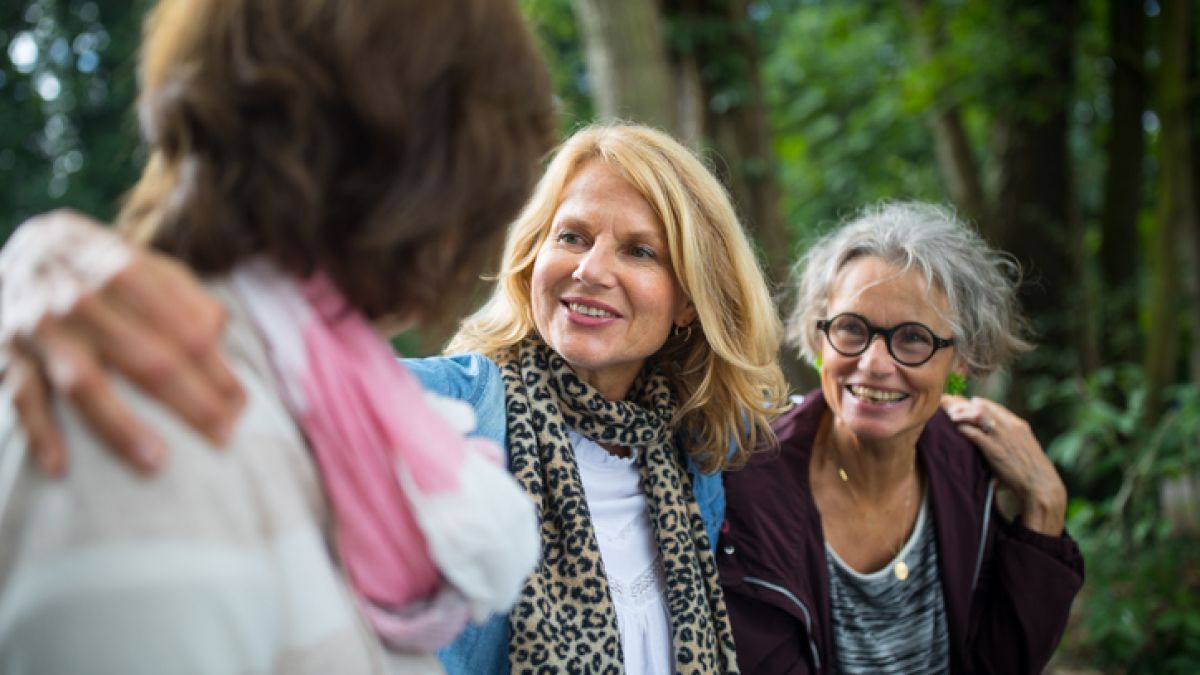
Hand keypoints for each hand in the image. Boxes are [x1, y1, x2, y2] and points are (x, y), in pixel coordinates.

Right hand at [0, 210, 244, 474]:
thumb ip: (181, 292)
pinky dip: (38, 430)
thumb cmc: (93, 267)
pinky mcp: (3, 353)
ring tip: (157, 462)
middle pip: (142, 356)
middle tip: (223, 435)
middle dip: (188, 399)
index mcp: (117, 266)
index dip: (213, 365)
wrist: (11, 254)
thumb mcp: (139, 260)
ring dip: (120, 424)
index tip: (240, 402)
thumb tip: (221, 329)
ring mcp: (35, 327)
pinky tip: (61, 467)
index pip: (177, 325)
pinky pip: (20, 395)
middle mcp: (76, 296)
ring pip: (82, 380)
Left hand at [941, 394, 1066, 535]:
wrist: (1041, 486)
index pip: (991, 406)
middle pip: (981, 406)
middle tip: (946, 406)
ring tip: (948, 416)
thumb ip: (1008, 439)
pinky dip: (964, 429)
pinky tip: (956, 429)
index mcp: (1018, 424)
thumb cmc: (1030, 471)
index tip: (959, 404)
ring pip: (977, 415)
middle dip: (961, 404)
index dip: (972, 403)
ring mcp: (1003, 437)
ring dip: (961, 413)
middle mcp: (1011, 426)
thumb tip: (989, 438)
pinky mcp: (996, 450)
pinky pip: (976, 434)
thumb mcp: (1021, 448)